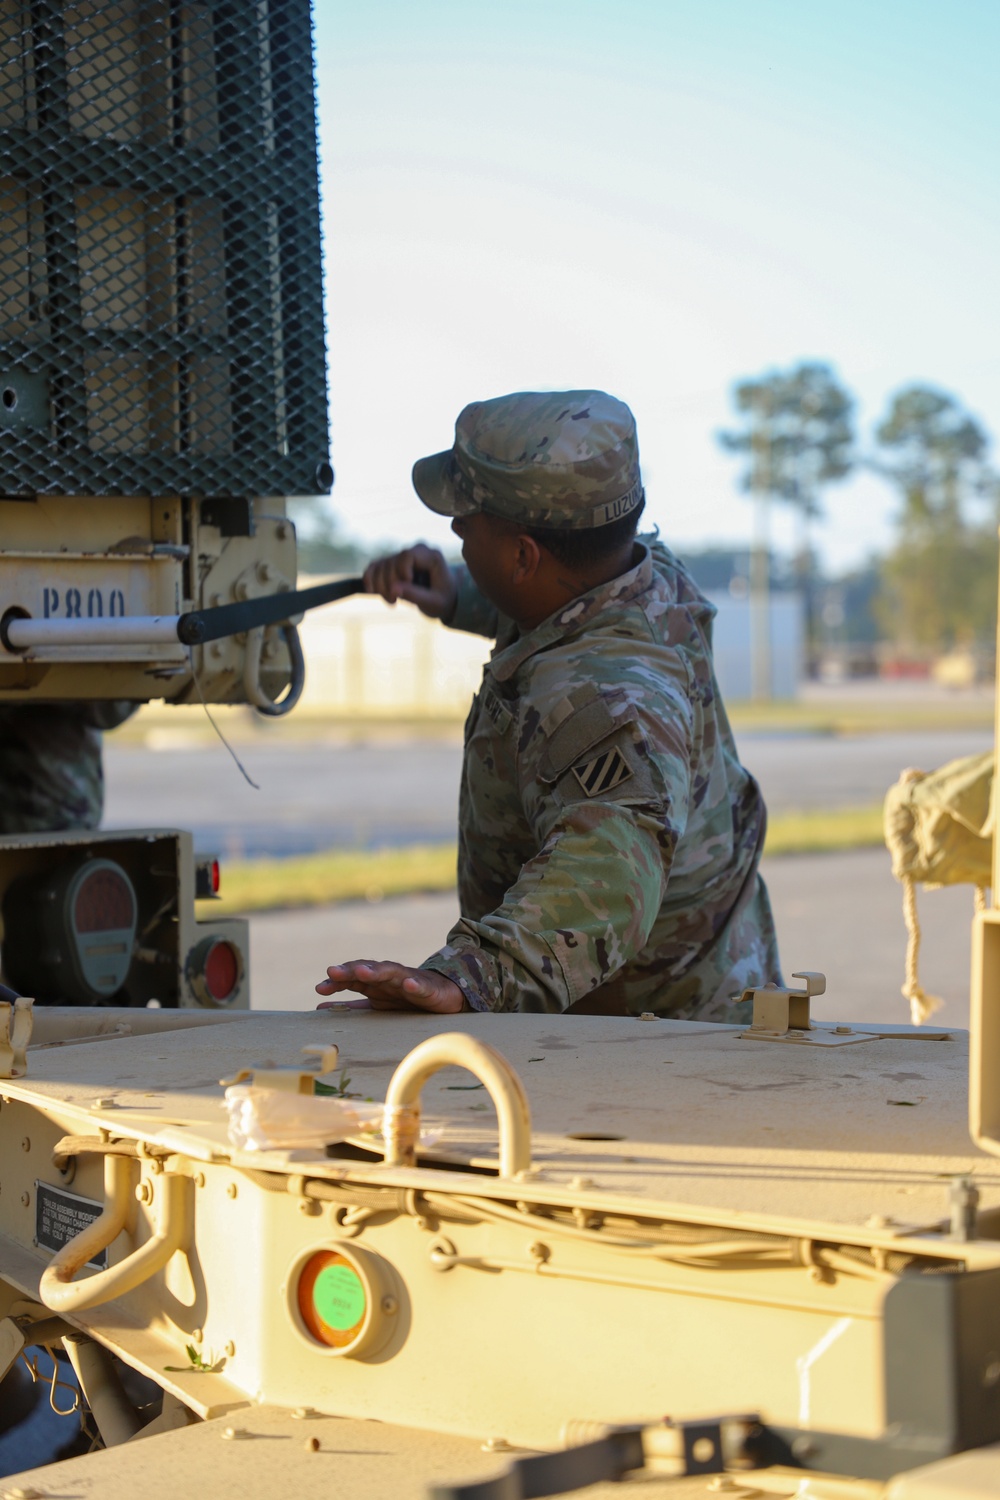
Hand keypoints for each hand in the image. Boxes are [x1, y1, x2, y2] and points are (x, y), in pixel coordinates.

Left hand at [316, 960, 466, 1013]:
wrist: (443, 996)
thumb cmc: (407, 999)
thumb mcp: (376, 1004)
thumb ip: (351, 1006)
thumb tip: (320, 1007)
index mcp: (375, 983)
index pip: (352, 979)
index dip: (336, 982)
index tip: (320, 989)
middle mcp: (388, 978)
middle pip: (367, 970)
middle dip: (350, 970)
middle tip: (332, 972)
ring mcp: (408, 980)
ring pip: (391, 972)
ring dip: (376, 971)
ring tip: (362, 972)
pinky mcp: (427, 988)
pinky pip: (420, 985)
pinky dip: (414, 984)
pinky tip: (409, 984)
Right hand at [363, 544, 457, 619]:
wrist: (444, 598)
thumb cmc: (443, 599)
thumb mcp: (434, 602)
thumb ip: (415, 595)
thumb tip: (393, 589)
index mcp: (431, 556)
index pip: (408, 555)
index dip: (401, 570)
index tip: (406, 585)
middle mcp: (415, 551)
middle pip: (392, 562)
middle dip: (389, 584)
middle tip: (394, 602)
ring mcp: (403, 556)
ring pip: (380, 565)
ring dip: (379, 586)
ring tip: (391, 601)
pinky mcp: (392, 564)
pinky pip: (374, 567)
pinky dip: (369, 579)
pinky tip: (372, 591)